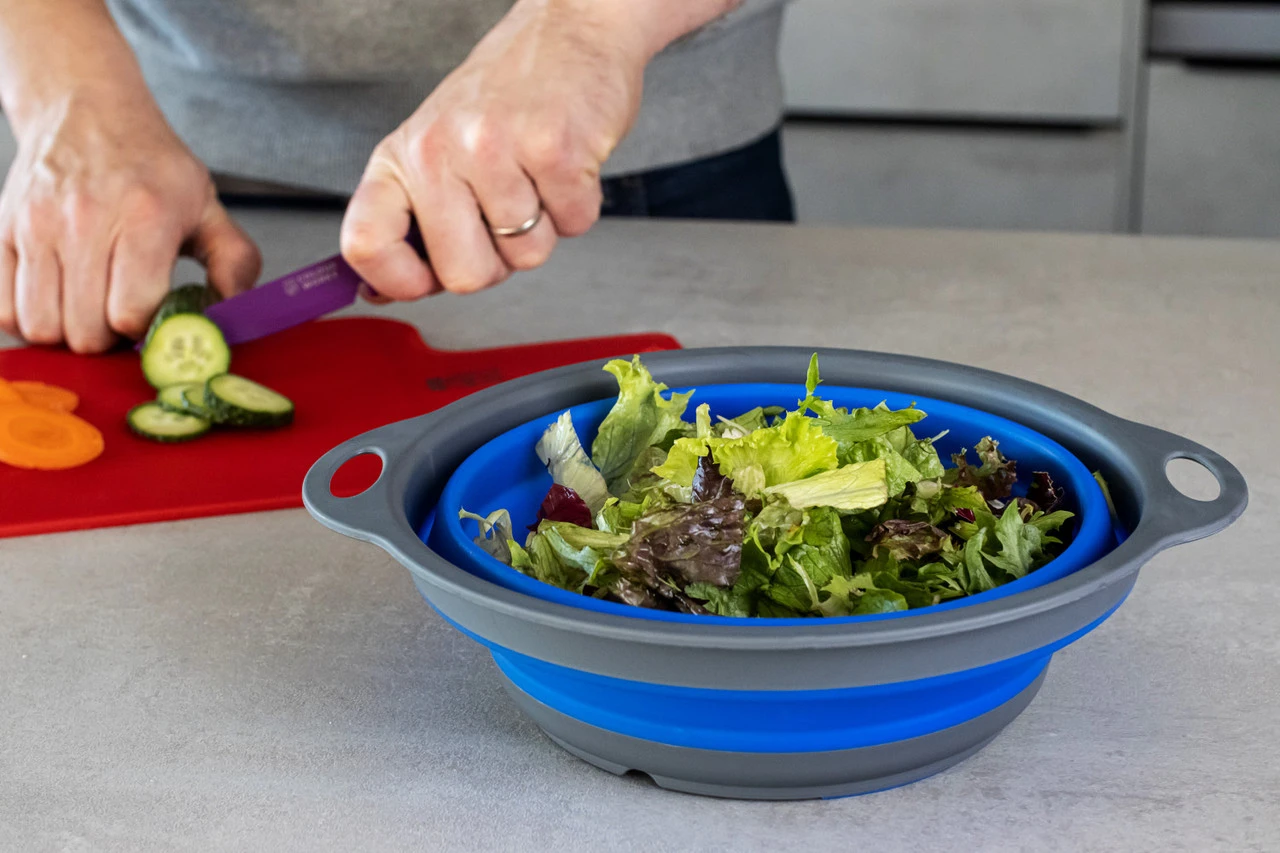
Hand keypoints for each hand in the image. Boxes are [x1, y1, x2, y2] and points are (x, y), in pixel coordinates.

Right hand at [0, 90, 260, 351]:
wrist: (87, 108)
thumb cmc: (151, 164)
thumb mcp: (208, 206)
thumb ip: (234, 262)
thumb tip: (235, 314)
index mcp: (144, 216)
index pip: (132, 311)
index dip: (146, 329)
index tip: (155, 316)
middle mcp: (84, 220)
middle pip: (85, 330)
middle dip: (110, 339)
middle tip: (123, 317)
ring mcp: (36, 226)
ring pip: (42, 326)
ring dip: (70, 333)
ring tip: (92, 311)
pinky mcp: (2, 231)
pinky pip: (3, 310)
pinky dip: (29, 321)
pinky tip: (59, 304)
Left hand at [340, 0, 659, 300]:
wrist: (569, 29)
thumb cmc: (507, 96)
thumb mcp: (437, 148)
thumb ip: (414, 221)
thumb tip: (384, 291)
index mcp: (401, 157)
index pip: (367, 245)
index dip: (399, 283)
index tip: (424, 281)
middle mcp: (439, 151)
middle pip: (464, 276)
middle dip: (497, 262)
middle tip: (506, 215)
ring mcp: (495, 149)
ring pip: (527, 257)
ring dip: (545, 228)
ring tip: (538, 176)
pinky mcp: (555, 150)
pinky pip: (574, 226)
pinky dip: (579, 206)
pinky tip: (566, 165)